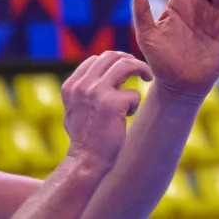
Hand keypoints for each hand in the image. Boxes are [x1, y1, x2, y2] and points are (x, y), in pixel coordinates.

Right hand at [58, 50, 150, 170]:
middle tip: (141, 70)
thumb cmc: (85, 136)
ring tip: (148, 77)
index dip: (114, 60)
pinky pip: (134, 92)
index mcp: (71, 86)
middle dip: (130, 60)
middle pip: (112, 57)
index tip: (125, 68)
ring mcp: (96, 93)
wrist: (86, 161)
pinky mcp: (112, 104)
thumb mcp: (76, 108)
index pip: (96, 58)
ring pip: (126, 64)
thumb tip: (106, 67)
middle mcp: (81, 86)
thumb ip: (85, 88)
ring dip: (141, 69)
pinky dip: (135, 102)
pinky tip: (128, 115)